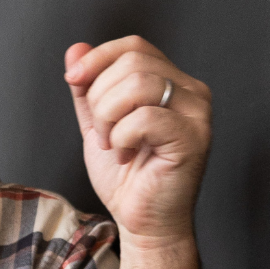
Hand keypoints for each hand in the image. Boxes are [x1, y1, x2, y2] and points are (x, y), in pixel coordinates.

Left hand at [64, 37, 212, 240]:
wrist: (143, 222)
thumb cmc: (127, 177)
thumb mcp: (98, 125)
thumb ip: (88, 90)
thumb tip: (75, 49)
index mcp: (171, 83)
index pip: (134, 46)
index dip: (98, 57)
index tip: (72, 80)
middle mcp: (191, 91)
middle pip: (133, 62)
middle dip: (100, 97)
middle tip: (102, 134)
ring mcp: (196, 113)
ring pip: (138, 84)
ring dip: (109, 118)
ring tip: (113, 145)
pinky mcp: (193, 137)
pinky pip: (145, 117)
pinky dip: (122, 137)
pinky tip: (127, 155)